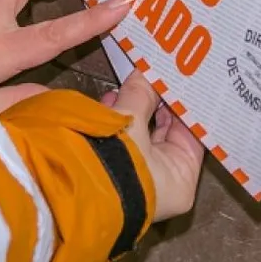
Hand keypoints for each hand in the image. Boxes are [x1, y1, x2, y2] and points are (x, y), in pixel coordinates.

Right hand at [101, 73, 203, 221]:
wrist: (67, 190)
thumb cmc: (116, 164)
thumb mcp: (131, 121)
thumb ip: (140, 94)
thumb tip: (145, 70)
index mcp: (181, 181)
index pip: (192, 133)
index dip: (185, 103)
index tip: (181, 79)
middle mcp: (162, 185)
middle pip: (167, 134)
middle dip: (158, 103)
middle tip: (157, 74)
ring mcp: (137, 180)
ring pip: (143, 137)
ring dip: (136, 110)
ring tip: (132, 82)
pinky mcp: (113, 173)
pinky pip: (123, 143)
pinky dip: (118, 122)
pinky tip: (111, 100)